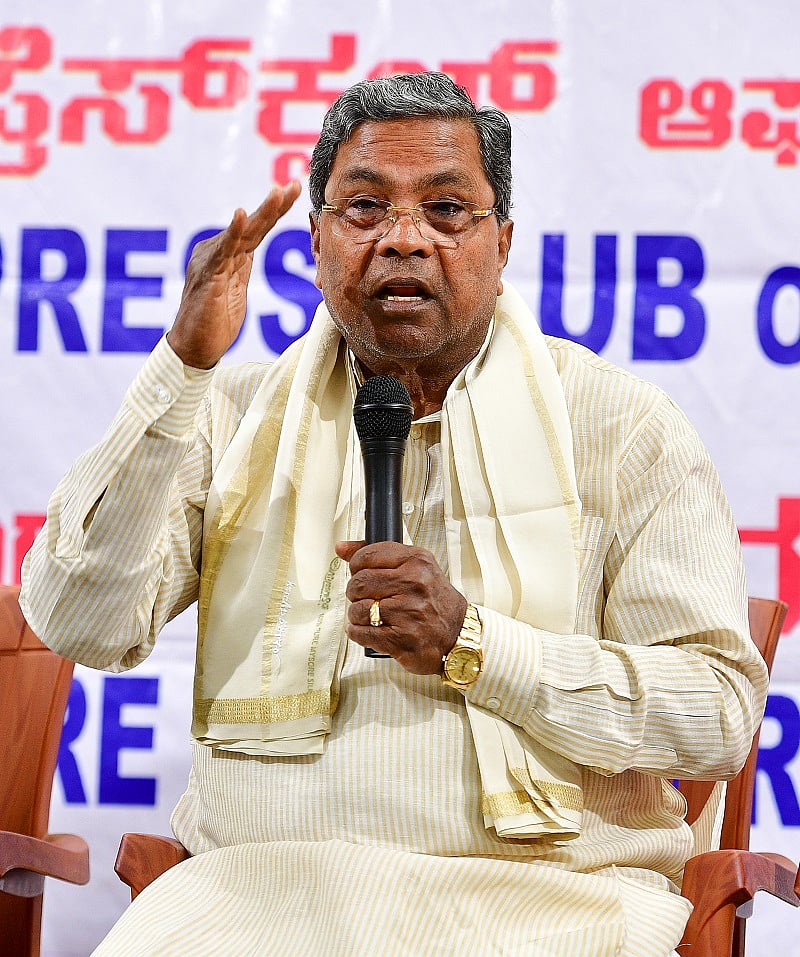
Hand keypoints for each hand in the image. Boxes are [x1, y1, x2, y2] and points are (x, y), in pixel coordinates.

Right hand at [167, 181, 301, 368]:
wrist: (193, 347)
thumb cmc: (214, 322)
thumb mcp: (235, 290)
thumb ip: (241, 268)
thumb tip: (250, 253)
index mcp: (228, 255)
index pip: (257, 229)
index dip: (276, 210)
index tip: (295, 191)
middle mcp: (218, 251)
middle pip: (252, 224)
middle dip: (275, 204)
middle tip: (294, 184)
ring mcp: (211, 261)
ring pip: (241, 232)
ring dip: (261, 212)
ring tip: (278, 193)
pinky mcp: (207, 275)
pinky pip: (222, 250)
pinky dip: (232, 232)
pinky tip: (240, 215)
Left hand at [335, 540, 467, 674]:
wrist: (457, 633)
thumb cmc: (434, 600)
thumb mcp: (415, 567)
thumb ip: (378, 555)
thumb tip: (342, 547)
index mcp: (416, 561)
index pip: (368, 555)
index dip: (356, 566)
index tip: (360, 572)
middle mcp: (414, 584)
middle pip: (359, 583)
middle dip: (355, 592)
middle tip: (364, 597)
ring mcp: (408, 612)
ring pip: (358, 609)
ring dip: (357, 615)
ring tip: (370, 615)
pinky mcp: (402, 638)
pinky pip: (362, 633)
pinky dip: (358, 632)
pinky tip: (367, 629)